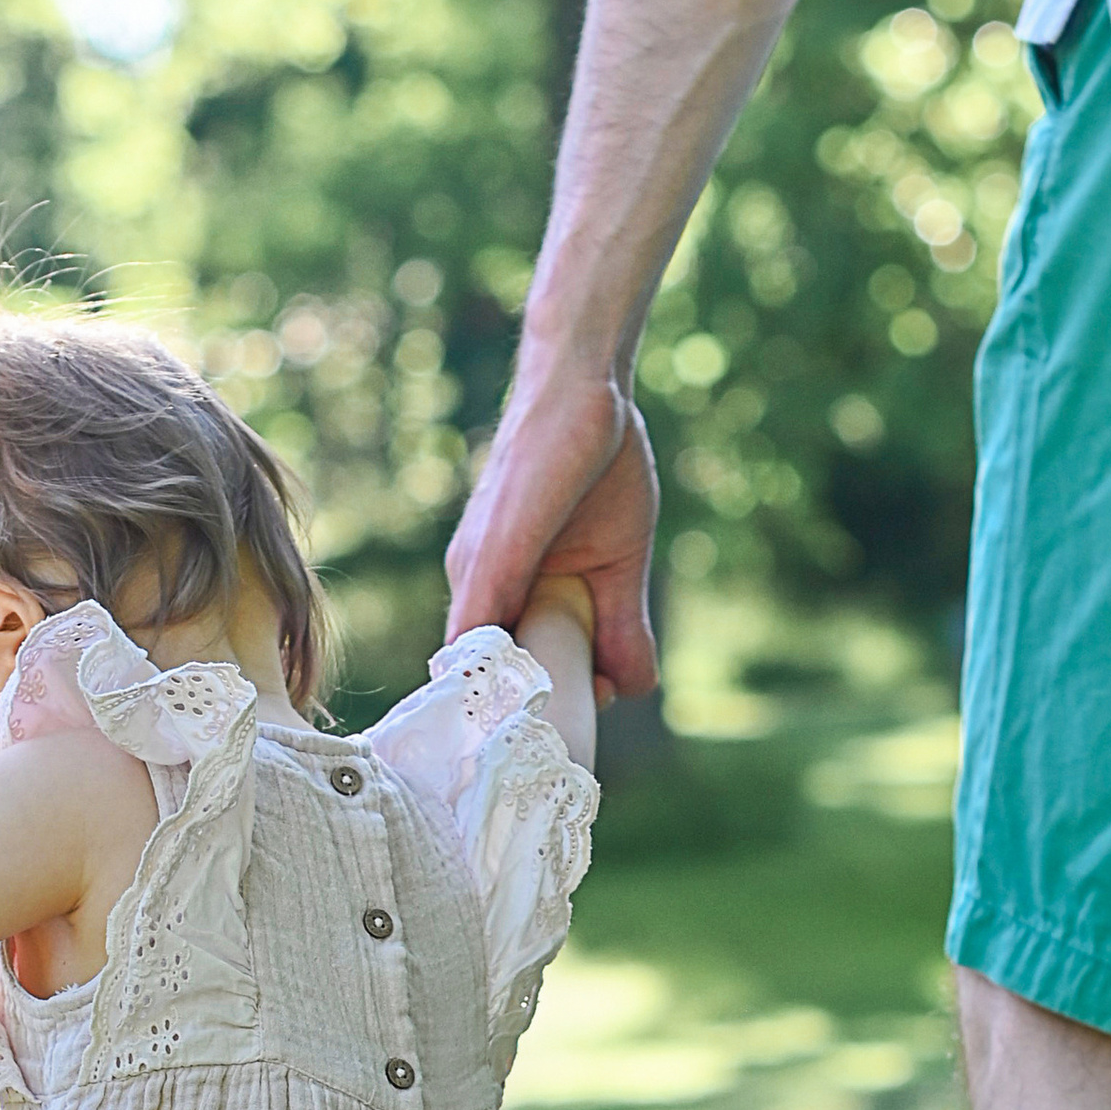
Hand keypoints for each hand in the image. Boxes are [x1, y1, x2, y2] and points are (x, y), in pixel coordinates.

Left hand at [447, 362, 660, 698]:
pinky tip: (514, 695)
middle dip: (523, 713)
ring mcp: (476, 567)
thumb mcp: (620, 561)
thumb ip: (622, 626)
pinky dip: (489, 666)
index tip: (571, 721)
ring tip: (552, 725)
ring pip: (476, 660)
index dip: (529, 707)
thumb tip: (634, 689)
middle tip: (575, 723)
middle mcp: (475, 581)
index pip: (500, 670)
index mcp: (501, 587)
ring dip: (507, 701)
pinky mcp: (491, 550)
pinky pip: (477, 622)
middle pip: (485, 675)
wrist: (587, 385)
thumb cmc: (598, 463)